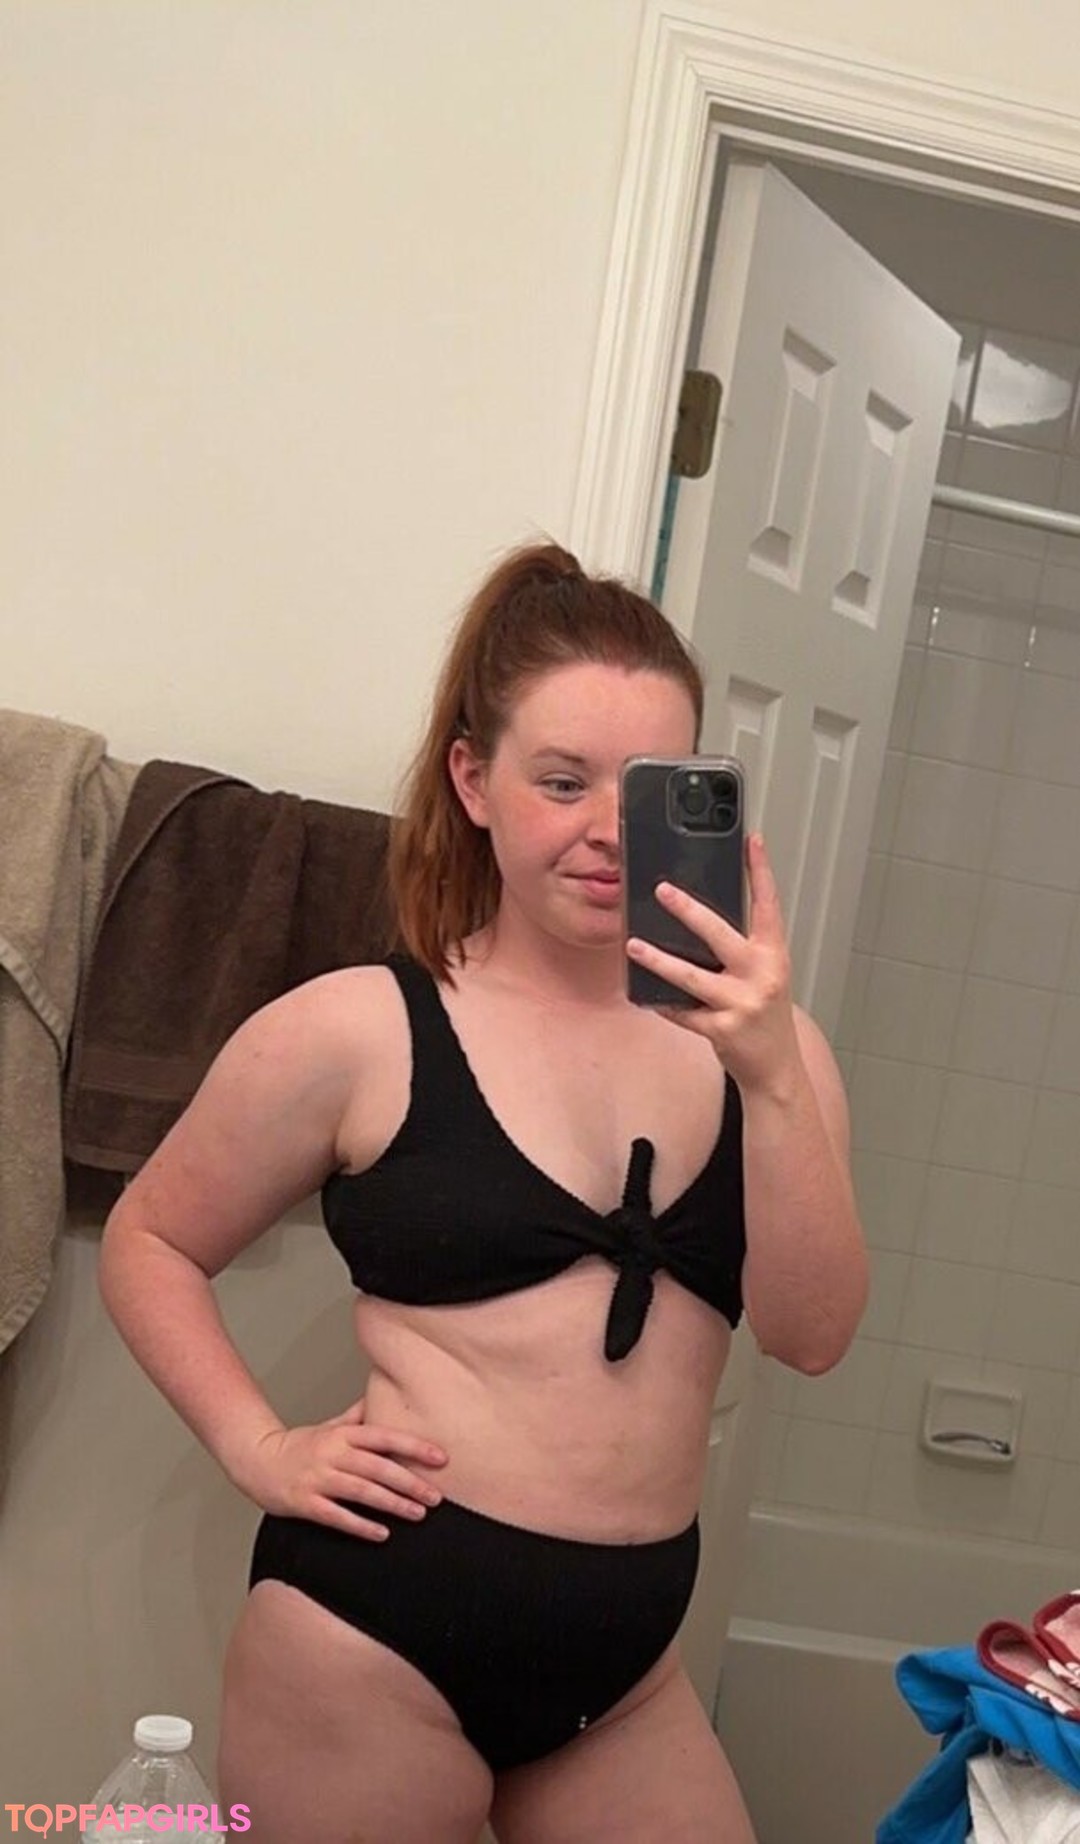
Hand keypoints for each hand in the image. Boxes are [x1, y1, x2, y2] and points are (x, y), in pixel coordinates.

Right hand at [237, 1396, 447, 1540]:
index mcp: (342, 1435)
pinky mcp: (305, 1503)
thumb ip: (358, 1418)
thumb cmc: (299, 1445)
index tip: (440, 1458)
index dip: (414, 1446)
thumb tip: (385, 1399)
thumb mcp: (330, 1427)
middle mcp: (332, 1454)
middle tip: (436, 1497)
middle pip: (378, 1467)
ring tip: (417, 1514)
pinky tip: (382, 1533)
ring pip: (362, 1492)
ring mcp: (318, 1479)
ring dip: (392, 1504)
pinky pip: (337, 1516)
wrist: (256, 1459)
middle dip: (410, 1482)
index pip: (385, 1438)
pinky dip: (360, 1525)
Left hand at [625, 832, 801, 1097]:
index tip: (750, 841)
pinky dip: (662, 1001)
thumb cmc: (765, 1013)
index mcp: (774, 954)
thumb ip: (741, 947)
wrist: (776, 1066)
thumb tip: (697, 916)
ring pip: (691, 975)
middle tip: (661, 890)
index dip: (761, 871)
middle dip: (688, 911)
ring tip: (633, 944)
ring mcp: (741, 1004)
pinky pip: (682, 1011)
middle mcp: (762, 975)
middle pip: (720, 934)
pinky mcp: (722, 1030)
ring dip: (658, 959)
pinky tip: (644, 993)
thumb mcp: (765, 973)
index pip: (768, 905)